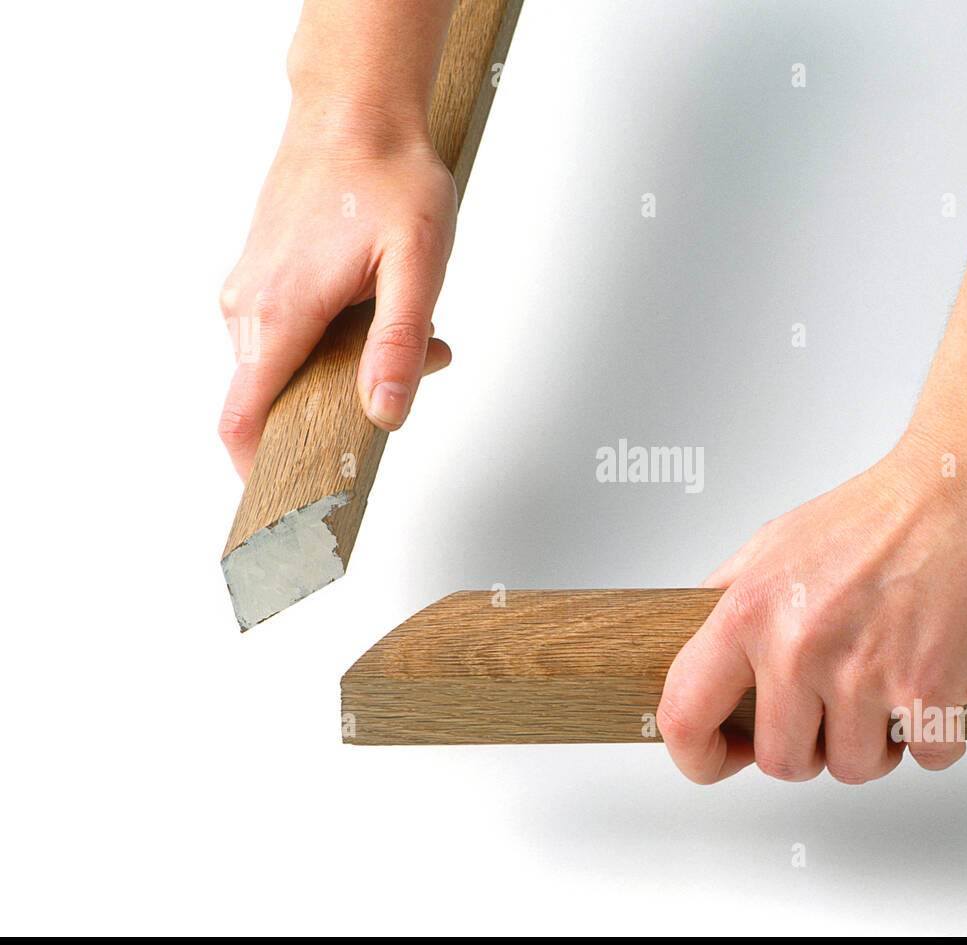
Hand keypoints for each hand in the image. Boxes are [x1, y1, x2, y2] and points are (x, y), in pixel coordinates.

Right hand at [218, 106, 455, 478]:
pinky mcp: (262, 277)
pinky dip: (337, 339)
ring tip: (409, 330)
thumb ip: (400, 344)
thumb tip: (385, 412)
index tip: (288, 503)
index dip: (258, 471)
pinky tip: (381, 308)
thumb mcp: (417, 266)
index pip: (240, 418)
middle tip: (411, 374)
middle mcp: (249, 307)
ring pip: (288, 365)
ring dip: (348, 367)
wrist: (357, 110)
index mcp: (279, 314)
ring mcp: (250, 290)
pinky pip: (290, 334)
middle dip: (343, 406)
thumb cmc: (387, 176)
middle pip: (277, 398)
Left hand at [657, 428, 966, 783]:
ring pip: (855, 768)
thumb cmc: (882, 511)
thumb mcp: (774, 542)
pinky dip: (937, 736)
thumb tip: (698, 649)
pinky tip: (936, 688)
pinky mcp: (930, 690)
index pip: (683, 715)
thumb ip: (729, 600)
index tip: (721, 756)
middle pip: (781, 761)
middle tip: (835, 710)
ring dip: (877, 744)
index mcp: (749, 611)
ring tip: (889, 691)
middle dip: (811, 747)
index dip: (697, 754)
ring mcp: (863, 674)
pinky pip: (926, 756)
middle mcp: (798, 646)